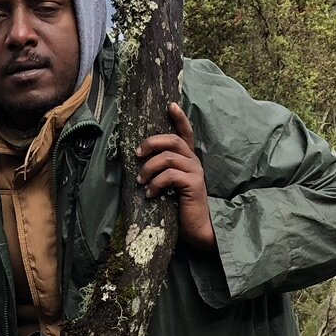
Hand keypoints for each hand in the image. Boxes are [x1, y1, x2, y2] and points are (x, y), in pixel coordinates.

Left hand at [138, 102, 215, 251]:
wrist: (198, 230)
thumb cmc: (180, 209)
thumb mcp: (169, 186)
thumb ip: (162, 172)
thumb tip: (138, 164)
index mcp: (189, 160)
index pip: (186, 133)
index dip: (180, 118)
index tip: (171, 105)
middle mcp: (194, 162)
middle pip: (174, 140)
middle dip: (152, 143)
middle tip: (137, 153)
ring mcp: (195, 173)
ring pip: (169, 157)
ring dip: (149, 167)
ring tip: (141, 181)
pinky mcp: (193, 185)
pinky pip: (170, 175)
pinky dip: (156, 183)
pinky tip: (150, 194)